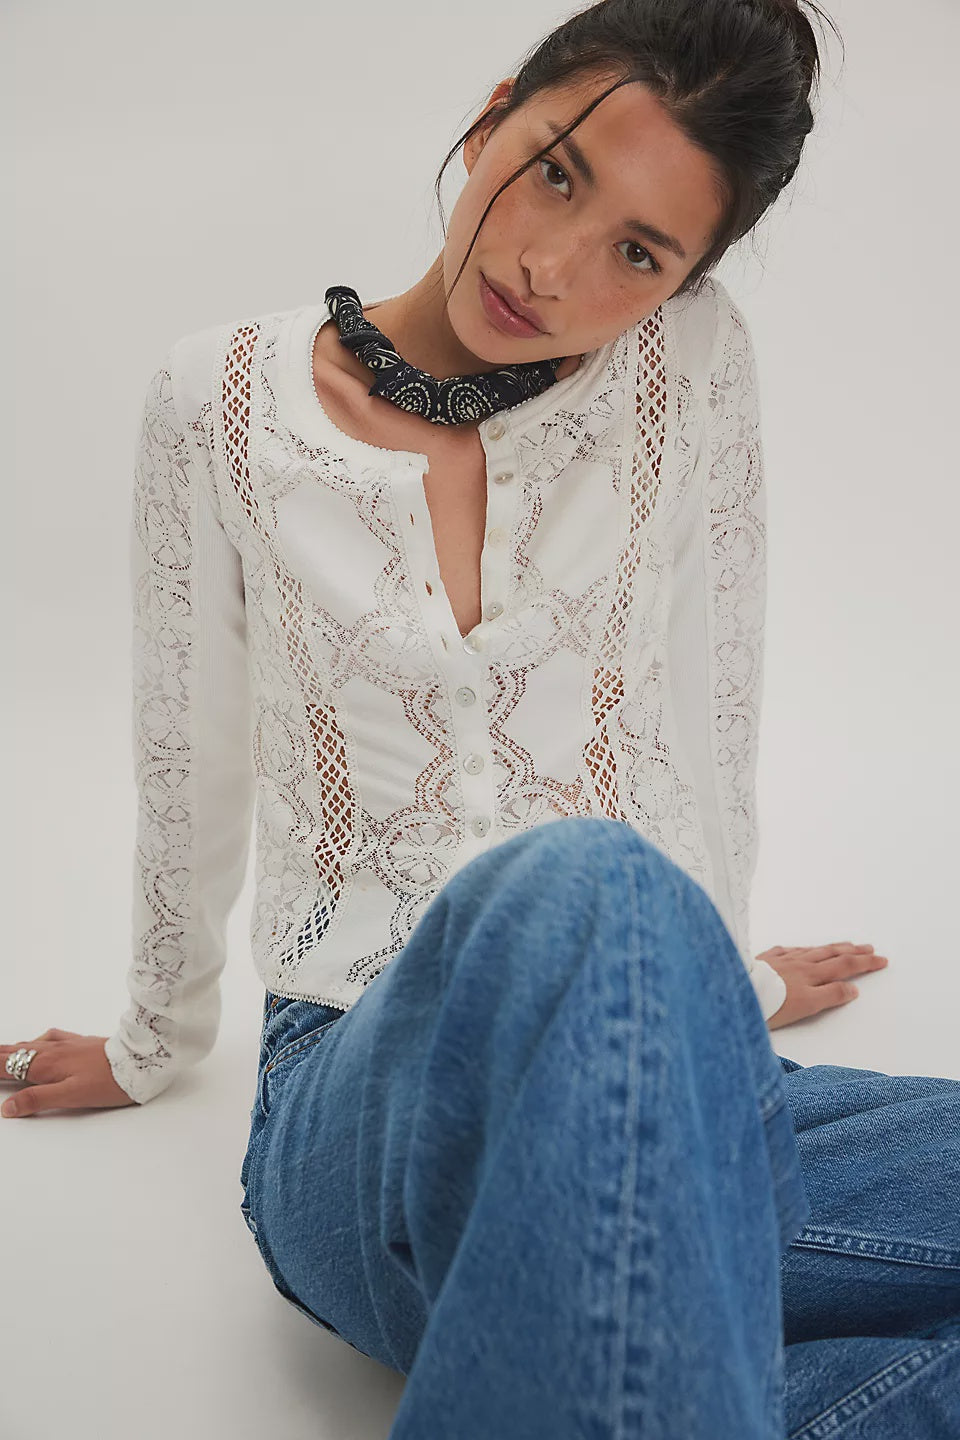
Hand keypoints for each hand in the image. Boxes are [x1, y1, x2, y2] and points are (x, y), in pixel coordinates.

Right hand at [0, 1028, 136, 1116]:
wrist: (139, 1060)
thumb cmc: (109, 1080)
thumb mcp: (71, 1096)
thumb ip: (38, 1100)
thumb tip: (7, 1107)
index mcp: (46, 1065)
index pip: (6, 1066)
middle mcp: (53, 1051)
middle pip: (14, 1052)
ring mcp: (67, 1045)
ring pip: (30, 1044)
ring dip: (10, 1049)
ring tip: (0, 1052)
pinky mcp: (80, 1043)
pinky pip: (49, 1038)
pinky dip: (35, 1041)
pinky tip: (37, 1042)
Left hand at [759, 942, 889, 1029]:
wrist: (734, 992)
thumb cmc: (771, 1004)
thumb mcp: (807, 1006)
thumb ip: (830, 996)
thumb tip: (853, 988)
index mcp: (811, 974)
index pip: (844, 966)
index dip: (864, 963)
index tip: (881, 959)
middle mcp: (798, 963)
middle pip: (830, 954)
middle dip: (852, 951)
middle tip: (869, 948)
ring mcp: (780, 960)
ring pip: (810, 950)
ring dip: (830, 947)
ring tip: (843, 945)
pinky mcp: (764, 960)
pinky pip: (787, 950)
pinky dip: (799, 949)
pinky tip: (799, 949)